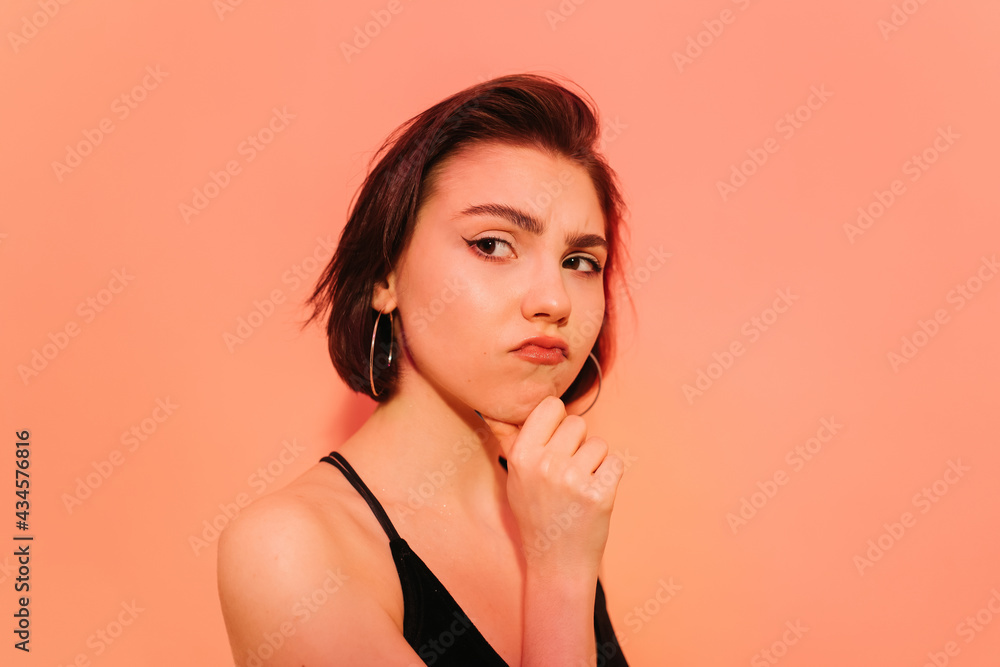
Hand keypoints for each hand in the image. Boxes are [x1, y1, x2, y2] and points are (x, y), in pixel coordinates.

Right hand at [479, 396, 623, 575]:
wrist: (556, 563)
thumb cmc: (536, 516)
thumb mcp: (514, 479)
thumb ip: (510, 442)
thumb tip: (494, 410)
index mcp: (522, 456)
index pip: (550, 406)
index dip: (557, 422)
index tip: (555, 442)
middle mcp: (546, 464)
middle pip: (577, 423)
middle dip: (577, 444)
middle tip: (566, 473)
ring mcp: (573, 479)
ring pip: (599, 443)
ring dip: (594, 462)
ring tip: (578, 487)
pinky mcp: (599, 494)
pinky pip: (615, 463)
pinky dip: (609, 477)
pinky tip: (593, 495)